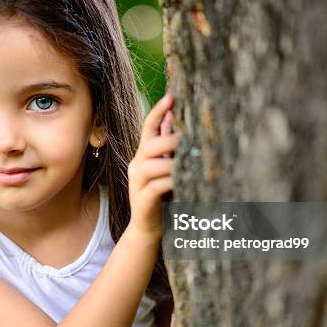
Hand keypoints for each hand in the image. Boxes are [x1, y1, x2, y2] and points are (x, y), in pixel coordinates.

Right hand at [128, 92, 181, 237]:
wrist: (148, 229)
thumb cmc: (163, 197)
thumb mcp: (167, 169)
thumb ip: (170, 148)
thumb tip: (178, 120)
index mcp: (143, 156)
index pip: (148, 128)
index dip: (158, 112)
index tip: (172, 96)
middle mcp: (136, 166)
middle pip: (150, 145)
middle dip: (170, 139)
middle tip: (190, 138)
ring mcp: (137, 183)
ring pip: (152, 164)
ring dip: (172, 162)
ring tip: (188, 162)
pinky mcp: (142, 200)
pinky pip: (156, 186)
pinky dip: (171, 181)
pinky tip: (183, 180)